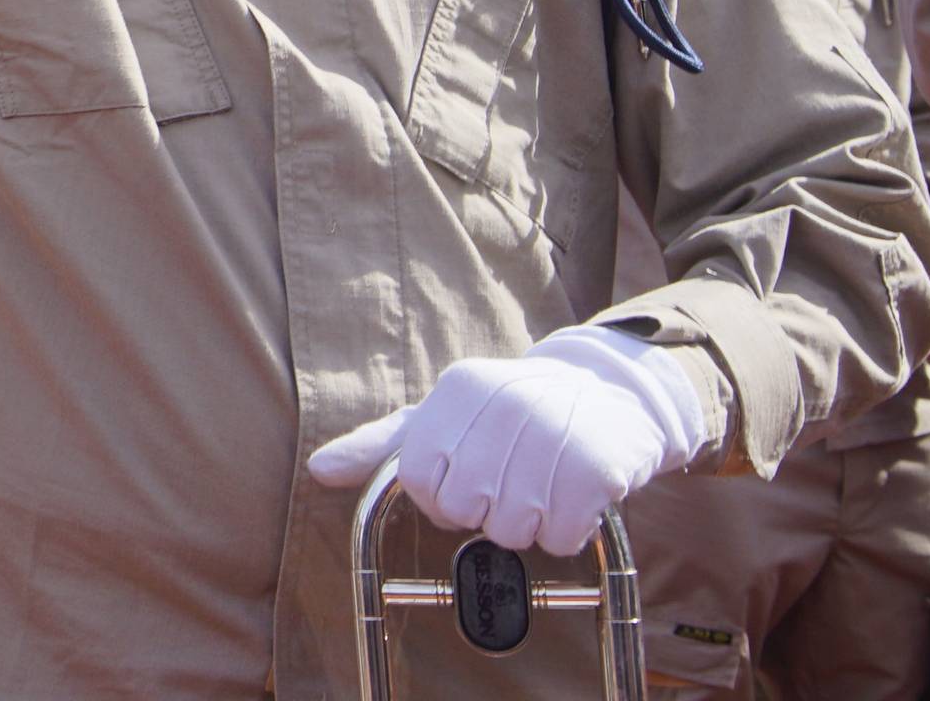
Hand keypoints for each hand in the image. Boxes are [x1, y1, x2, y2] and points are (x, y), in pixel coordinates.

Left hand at [305, 328, 715, 557]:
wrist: (610, 393)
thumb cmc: (513, 414)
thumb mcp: (446, 414)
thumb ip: (384, 444)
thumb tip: (319, 469)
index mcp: (458, 391)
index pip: (420, 478)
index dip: (439, 499)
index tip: (462, 486)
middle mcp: (504, 406)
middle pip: (464, 509)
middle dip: (484, 513)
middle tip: (507, 486)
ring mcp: (553, 435)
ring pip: (512, 531)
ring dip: (528, 525)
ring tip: (542, 488)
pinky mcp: (598, 468)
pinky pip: (561, 537)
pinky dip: (566, 532)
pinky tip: (572, 498)